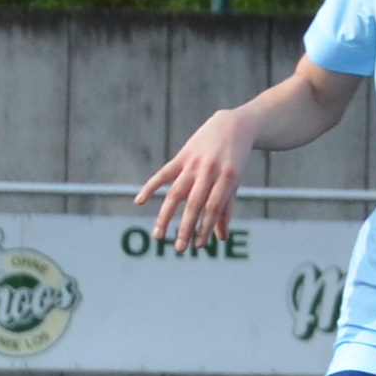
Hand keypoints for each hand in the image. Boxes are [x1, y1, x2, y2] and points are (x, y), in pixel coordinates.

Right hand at [135, 112, 256, 247]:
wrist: (234, 126)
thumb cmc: (236, 160)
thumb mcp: (235, 183)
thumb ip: (226, 209)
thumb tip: (221, 238)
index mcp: (228, 178)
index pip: (213, 208)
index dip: (206, 228)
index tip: (199, 246)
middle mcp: (210, 171)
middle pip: (195, 204)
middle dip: (186, 228)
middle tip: (179, 249)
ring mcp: (194, 163)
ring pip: (176, 193)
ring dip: (166, 216)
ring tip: (158, 236)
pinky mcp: (183, 156)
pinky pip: (164, 174)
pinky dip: (150, 187)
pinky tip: (139, 202)